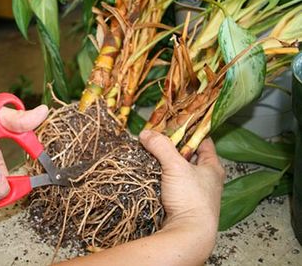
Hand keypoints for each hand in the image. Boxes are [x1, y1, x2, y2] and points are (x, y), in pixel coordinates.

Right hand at [139, 130, 224, 254]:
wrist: (188, 234)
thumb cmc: (191, 198)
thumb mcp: (175, 166)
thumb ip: (161, 147)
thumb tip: (145, 133)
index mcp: (213, 167)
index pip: (204, 142)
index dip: (191, 131)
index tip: (176, 124)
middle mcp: (207, 180)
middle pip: (190, 157)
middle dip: (174, 149)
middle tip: (158, 140)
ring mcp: (196, 194)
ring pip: (180, 172)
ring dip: (167, 165)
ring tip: (151, 156)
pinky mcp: (184, 205)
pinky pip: (173, 186)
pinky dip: (163, 180)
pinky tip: (152, 176)